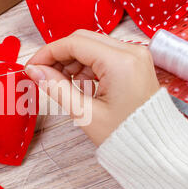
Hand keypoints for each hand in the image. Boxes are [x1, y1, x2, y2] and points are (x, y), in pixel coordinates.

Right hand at [25, 29, 159, 145]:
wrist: (156, 149)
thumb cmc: (126, 137)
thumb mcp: (85, 113)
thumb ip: (56, 87)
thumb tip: (34, 70)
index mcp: (121, 62)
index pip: (74, 43)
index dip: (48, 52)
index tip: (32, 66)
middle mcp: (132, 51)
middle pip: (83, 39)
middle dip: (60, 56)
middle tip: (43, 75)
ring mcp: (136, 55)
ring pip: (93, 45)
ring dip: (73, 62)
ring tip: (64, 85)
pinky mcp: (136, 62)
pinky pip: (104, 55)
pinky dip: (88, 66)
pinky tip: (81, 86)